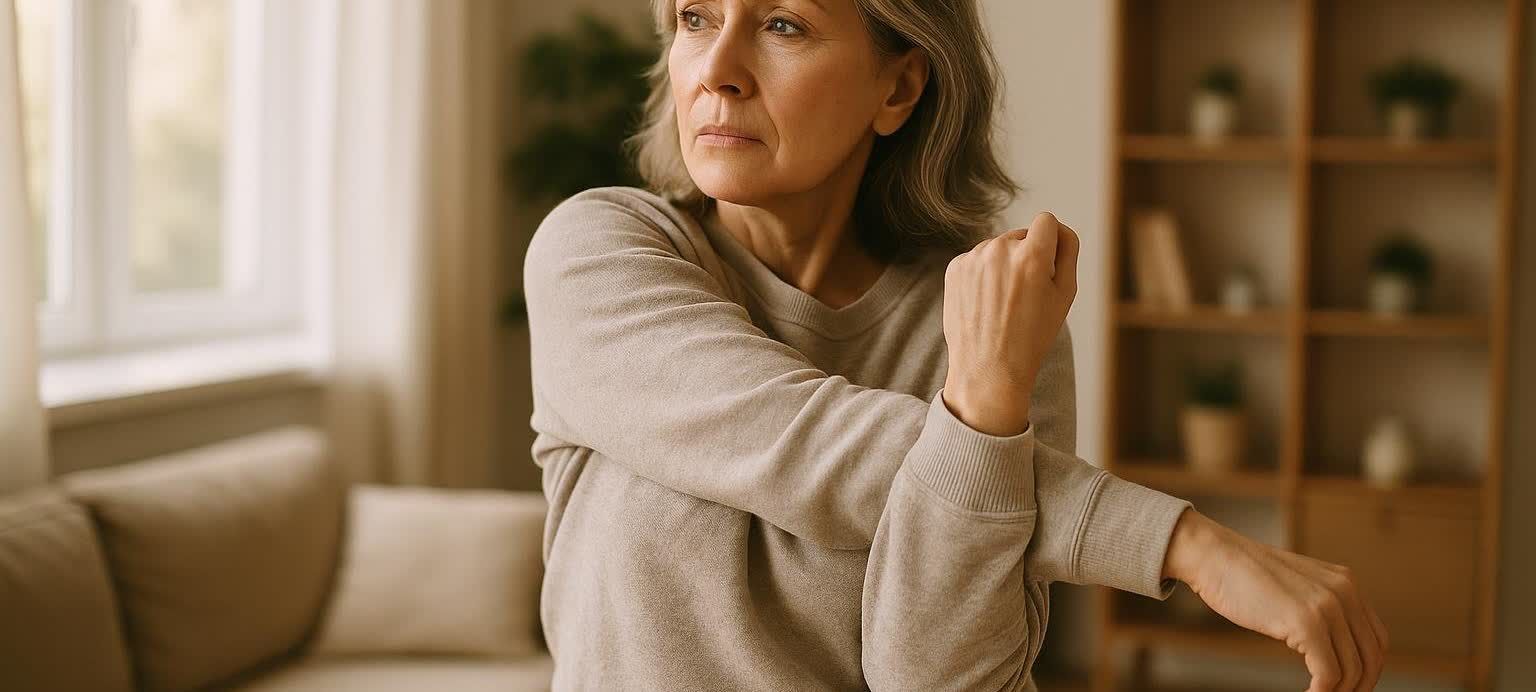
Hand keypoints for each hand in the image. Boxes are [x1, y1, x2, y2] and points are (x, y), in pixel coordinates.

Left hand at [940, 212, 1078, 436]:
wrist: (988, 369)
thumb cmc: (1032, 336)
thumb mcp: (1065, 295)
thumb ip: (1068, 252)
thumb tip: (1059, 229)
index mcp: (1032, 255)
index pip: (1046, 221)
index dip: (1052, 240)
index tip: (1049, 261)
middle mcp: (999, 249)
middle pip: (1021, 237)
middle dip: (1027, 257)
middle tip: (1026, 296)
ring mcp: (973, 258)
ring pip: (997, 249)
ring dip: (1004, 266)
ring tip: (1004, 304)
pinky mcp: (954, 268)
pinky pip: (976, 260)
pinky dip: (983, 276)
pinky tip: (986, 303)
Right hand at [1163, 510, 1390, 691]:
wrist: (1214, 555)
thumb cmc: (1243, 575)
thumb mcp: (1296, 587)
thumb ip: (1320, 607)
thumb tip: (1329, 647)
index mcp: (1346, 583)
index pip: (1376, 639)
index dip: (1368, 670)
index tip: (1349, 687)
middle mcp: (1345, 592)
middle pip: (1371, 657)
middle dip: (1358, 687)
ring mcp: (1327, 607)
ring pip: (1352, 670)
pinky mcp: (1307, 623)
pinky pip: (1328, 673)